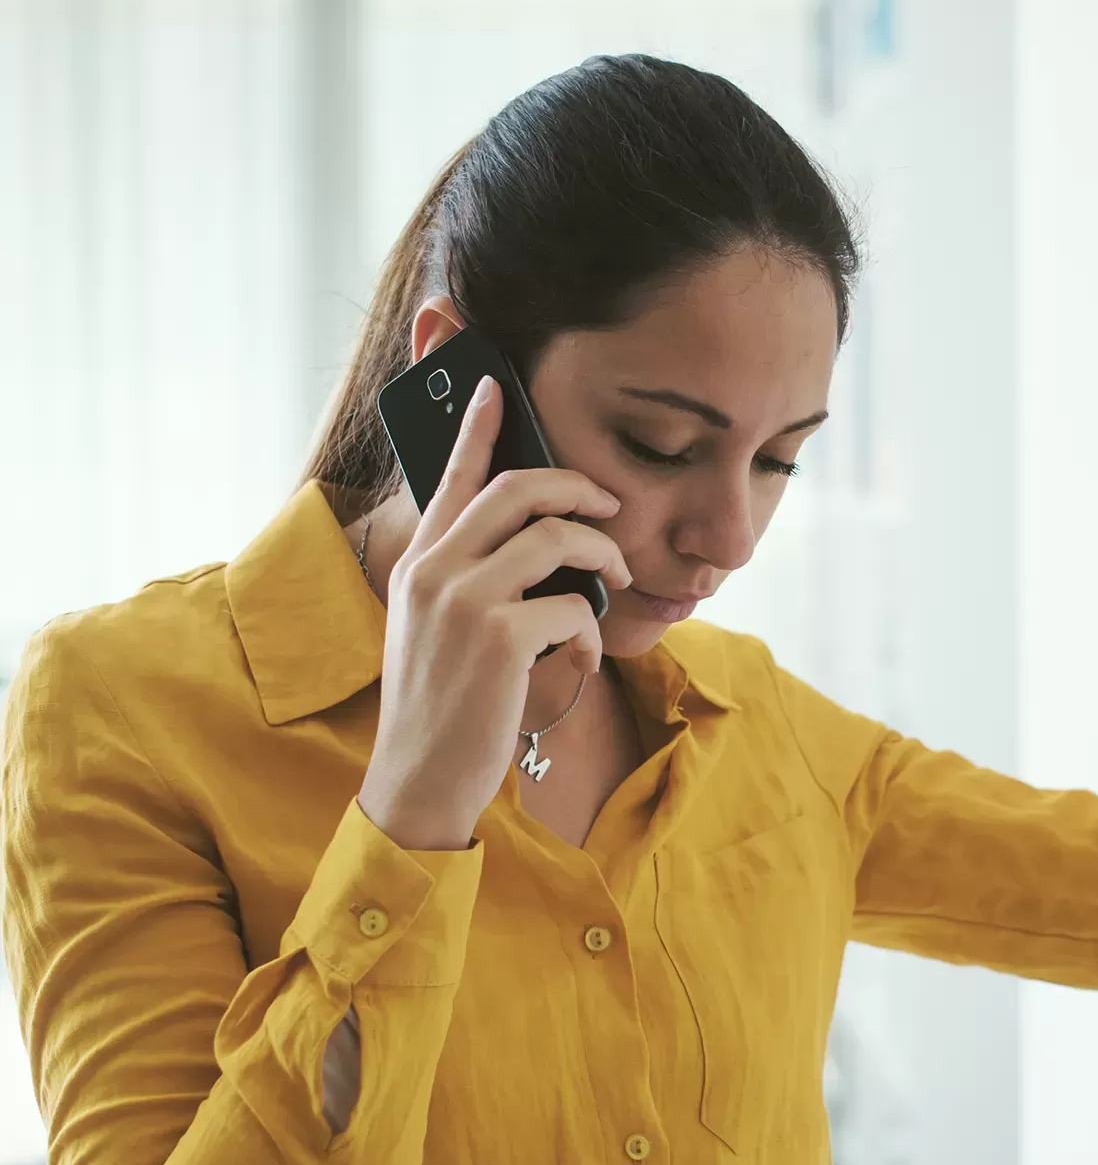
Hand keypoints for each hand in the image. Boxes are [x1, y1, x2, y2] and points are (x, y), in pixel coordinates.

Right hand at [357, 377, 631, 850]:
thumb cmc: (444, 707)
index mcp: (418, 564)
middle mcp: (433, 571)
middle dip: (577, 486)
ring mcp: (463, 601)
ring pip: (556, 538)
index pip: (449, 478)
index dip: (477, 427)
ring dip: (602, 555)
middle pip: (517, 489)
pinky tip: (581, 654)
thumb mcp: (438, 630)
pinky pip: (574, 607)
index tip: (496, 385)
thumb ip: (470, 580)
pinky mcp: (500, 638)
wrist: (420, 780)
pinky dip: (592, 629)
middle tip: (610, 504)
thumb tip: (538, 545)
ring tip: (613, 577)